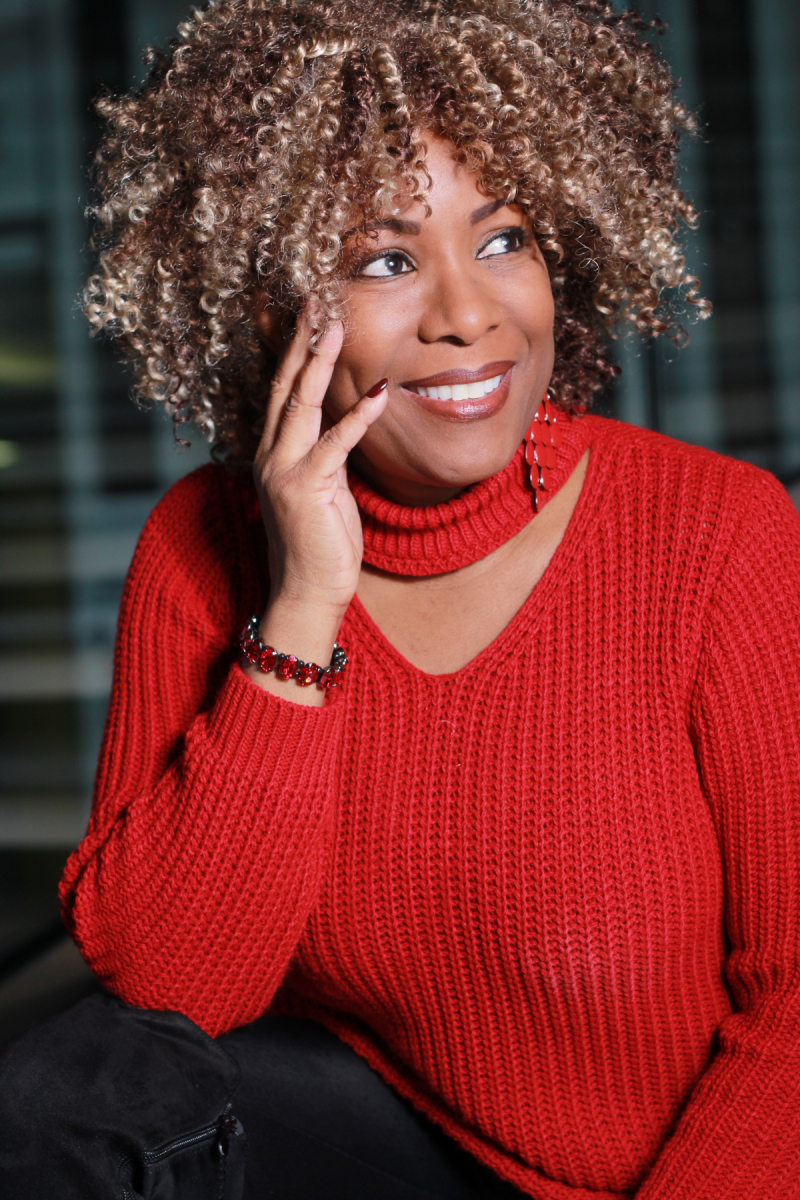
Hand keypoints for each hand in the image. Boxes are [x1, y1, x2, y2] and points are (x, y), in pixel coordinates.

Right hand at [251, 308, 387, 678]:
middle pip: (284, 385)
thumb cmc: (320, 545)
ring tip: (333, 326)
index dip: (293, 350)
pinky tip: (378, 392)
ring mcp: (282, 470)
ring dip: (317, 362)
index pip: (282, 391)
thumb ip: (327, 457)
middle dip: (299, 340)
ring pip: (300, 403)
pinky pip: (334, 443)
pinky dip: (357, 416)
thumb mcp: (324, 491)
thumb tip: (344, 427)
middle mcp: (270, 456)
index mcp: (273, 454)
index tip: (309, 315)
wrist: (306, 593)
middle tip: (315, 299)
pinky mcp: (305, 488)